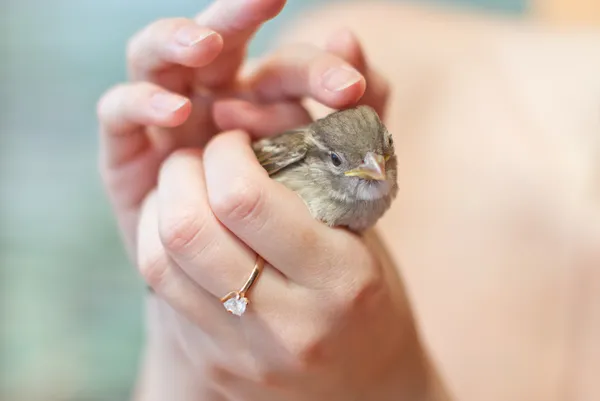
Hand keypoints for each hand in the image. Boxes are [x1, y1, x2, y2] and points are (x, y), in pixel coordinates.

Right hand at [96, 0, 387, 257]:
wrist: (240, 279)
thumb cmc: (284, 223)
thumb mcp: (328, 174)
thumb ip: (352, 115)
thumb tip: (348, 39)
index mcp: (260, 99)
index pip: (286, 65)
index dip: (315, 67)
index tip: (347, 89)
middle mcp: (209, 97)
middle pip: (216, 38)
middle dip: (238, 15)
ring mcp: (164, 118)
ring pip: (155, 57)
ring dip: (177, 40)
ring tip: (205, 44)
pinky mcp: (126, 150)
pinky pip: (119, 111)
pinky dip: (141, 102)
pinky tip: (175, 112)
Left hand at [135, 128, 426, 400]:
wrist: (362, 386)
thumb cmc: (368, 296)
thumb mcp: (363, 235)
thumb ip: (315, 178)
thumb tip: (252, 114)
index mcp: (342, 279)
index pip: (246, 199)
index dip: (226, 152)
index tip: (234, 141)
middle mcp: (289, 323)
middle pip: (190, 228)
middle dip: (181, 170)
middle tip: (199, 157)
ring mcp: (244, 350)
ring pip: (161, 258)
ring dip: (161, 203)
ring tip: (184, 186)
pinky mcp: (213, 362)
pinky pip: (162, 289)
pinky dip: (159, 240)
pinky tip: (181, 226)